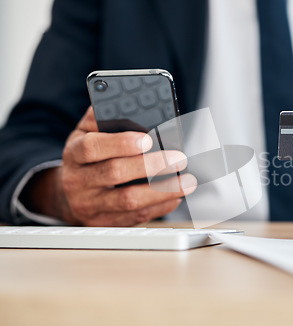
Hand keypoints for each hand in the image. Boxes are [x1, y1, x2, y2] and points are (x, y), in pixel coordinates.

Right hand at [26, 107, 195, 225]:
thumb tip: (131, 105)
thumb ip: (104, 118)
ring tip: (188, 181)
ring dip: (163, 190)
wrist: (69, 193)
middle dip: (151, 166)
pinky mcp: (105, 223)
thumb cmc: (87, 157)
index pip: (93, 147)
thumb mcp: (86, 133)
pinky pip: (136, 217)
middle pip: (115, 173)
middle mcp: (78, 181)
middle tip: (179, 158)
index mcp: (74, 153)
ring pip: (129, 201)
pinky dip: (160, 206)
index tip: (148, 139)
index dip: (121, 143)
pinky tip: (176, 195)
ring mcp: (91, 205)